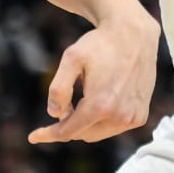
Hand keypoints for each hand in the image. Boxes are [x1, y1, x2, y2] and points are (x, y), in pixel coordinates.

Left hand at [28, 12, 158, 143]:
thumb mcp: (71, 58)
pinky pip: (113, 128)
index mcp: (100, 105)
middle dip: (69, 122)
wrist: (134, 35)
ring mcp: (132, 118)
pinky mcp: (140, 116)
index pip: (67, 132)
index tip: (33, 137)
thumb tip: (54, 114)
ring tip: (87, 94)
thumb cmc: (100, 44)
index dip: (49, 134)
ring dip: (86, 122)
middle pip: (82, 134)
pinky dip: (102, 120)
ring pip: (97, 133)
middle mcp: (119, 117)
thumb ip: (59, 88)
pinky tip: (103, 97)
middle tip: (66, 102)